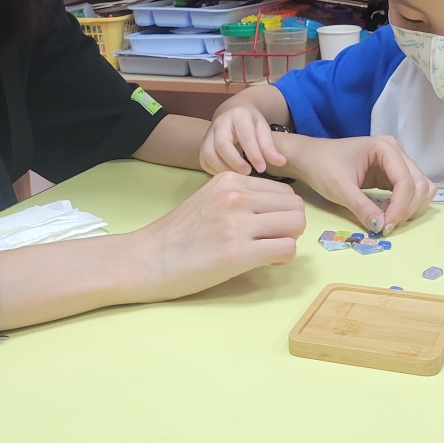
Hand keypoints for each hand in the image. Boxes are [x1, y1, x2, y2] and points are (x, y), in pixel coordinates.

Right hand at [135, 171, 305, 301]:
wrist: (147, 259)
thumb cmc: (177, 234)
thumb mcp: (208, 198)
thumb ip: (239, 197)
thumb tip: (274, 209)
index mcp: (229, 180)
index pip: (283, 191)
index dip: (281, 212)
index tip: (266, 226)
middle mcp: (236, 196)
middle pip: (295, 206)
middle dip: (290, 225)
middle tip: (272, 240)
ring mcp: (238, 224)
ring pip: (296, 224)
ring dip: (288, 240)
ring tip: (268, 251)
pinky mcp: (238, 253)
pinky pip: (286, 249)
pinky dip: (282, 258)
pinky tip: (264, 262)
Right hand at [200, 104, 286, 174]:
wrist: (232, 113)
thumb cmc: (250, 123)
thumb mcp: (263, 129)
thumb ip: (270, 146)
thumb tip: (281, 162)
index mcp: (238, 115)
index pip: (245, 136)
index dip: (253, 154)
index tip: (262, 168)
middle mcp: (220, 123)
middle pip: (221, 144)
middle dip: (235, 162)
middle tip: (248, 172)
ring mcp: (208, 134)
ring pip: (208, 153)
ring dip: (223, 168)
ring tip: (238, 175)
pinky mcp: (202, 145)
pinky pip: (204, 160)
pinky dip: (214, 170)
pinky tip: (228, 174)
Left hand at [287, 134, 436, 234]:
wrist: (308, 158)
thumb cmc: (321, 166)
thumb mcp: (339, 188)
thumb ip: (362, 207)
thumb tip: (381, 228)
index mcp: (385, 147)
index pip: (406, 181)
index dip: (400, 207)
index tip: (386, 227)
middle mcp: (396, 150)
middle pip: (419, 184)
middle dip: (407, 209)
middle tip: (386, 227)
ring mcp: (397, 161)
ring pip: (421, 187)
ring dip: (412, 208)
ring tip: (389, 220)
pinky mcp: (392, 173)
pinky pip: (412, 190)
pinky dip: (407, 205)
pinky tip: (390, 214)